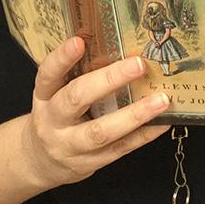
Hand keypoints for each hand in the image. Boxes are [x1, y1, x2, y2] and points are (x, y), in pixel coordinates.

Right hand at [22, 37, 170, 189]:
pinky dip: (144, 134)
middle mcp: (53, 120)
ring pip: (101, 131)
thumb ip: (77, 75)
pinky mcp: (91, 162)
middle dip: (109, 80)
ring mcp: (71, 145)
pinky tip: (162, 122)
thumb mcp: (55, 94)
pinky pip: (121, 148)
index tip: (79, 41)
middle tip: (138, 64)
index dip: (62, 58)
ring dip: (135, 114)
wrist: (42, 160)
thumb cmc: (57, 117)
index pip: (48, 75)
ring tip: (161, 100)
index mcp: (44, 97)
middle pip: (76, 98)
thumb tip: (117, 47)